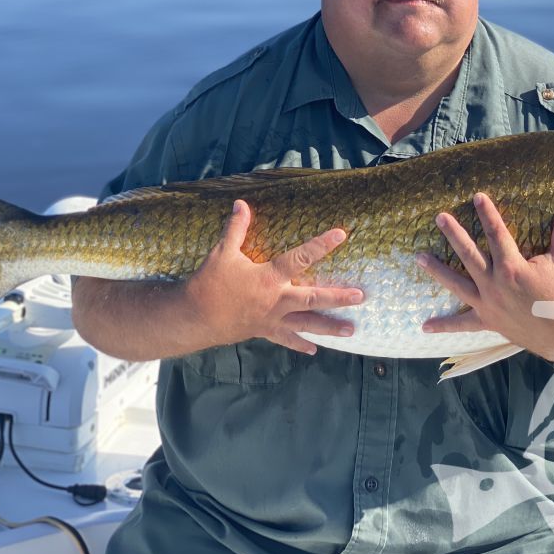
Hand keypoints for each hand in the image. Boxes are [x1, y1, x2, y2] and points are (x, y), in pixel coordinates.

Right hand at [184, 199, 363, 354]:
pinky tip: (314, 349)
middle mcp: (276, 300)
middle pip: (313, 298)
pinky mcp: (263, 331)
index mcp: (269, 277)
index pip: (300, 258)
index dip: (321, 245)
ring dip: (330, 327)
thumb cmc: (209, 283)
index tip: (341, 235)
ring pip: (307, 324)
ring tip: (352, 330)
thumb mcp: (222, 252)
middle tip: (361, 296)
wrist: (193, 318)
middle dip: (339, 298)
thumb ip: (236, 228)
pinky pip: (286, 339)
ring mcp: (272, 319)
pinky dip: (300, 344)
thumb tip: (241, 203)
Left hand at [415, 193, 553, 361]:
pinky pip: (463, 325)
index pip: (496, 234)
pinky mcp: (488, 322)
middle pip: (469, 254)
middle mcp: (494, 284)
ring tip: (418, 257)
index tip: (477, 197)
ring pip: (457, 284)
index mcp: (512, 268)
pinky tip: (425, 326)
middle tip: (439, 217)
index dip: (488, 214)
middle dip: (454, 234)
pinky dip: (444, 326)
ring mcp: (488, 304)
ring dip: (437, 270)